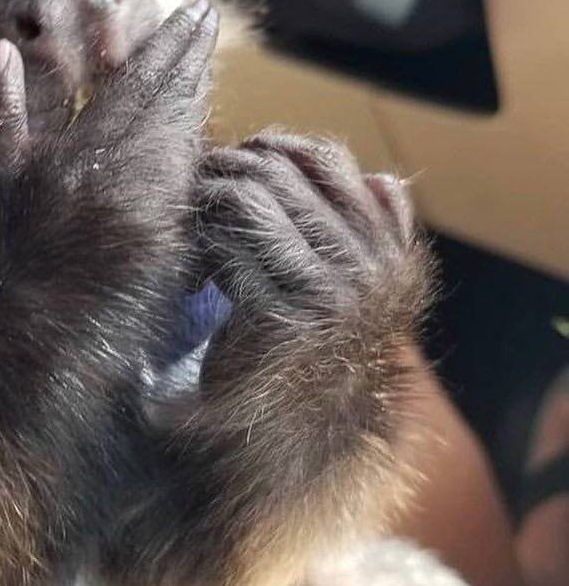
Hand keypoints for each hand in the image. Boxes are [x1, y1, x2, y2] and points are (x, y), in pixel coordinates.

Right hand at [0, 0, 218, 231]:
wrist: (34, 321)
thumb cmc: (13, 247)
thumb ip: (1, 108)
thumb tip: (1, 48)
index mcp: (82, 151)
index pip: (139, 82)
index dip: (170, 43)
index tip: (195, 11)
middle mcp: (124, 175)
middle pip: (173, 101)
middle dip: (194, 57)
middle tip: (208, 19)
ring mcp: (153, 208)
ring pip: (187, 136)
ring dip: (197, 97)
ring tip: (202, 65)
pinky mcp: (172, 239)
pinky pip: (192, 179)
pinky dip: (196, 146)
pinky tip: (198, 131)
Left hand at [195, 130, 430, 362]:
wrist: (301, 438)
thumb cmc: (315, 351)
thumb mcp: (356, 292)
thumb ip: (371, 237)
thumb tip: (384, 176)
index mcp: (391, 251)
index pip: (328, 161)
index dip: (273, 147)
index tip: (236, 158)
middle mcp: (370, 269)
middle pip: (282, 175)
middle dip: (229, 168)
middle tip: (197, 183)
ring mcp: (329, 294)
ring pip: (252, 204)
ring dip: (210, 202)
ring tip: (194, 223)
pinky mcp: (282, 318)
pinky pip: (229, 250)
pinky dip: (202, 248)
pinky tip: (195, 274)